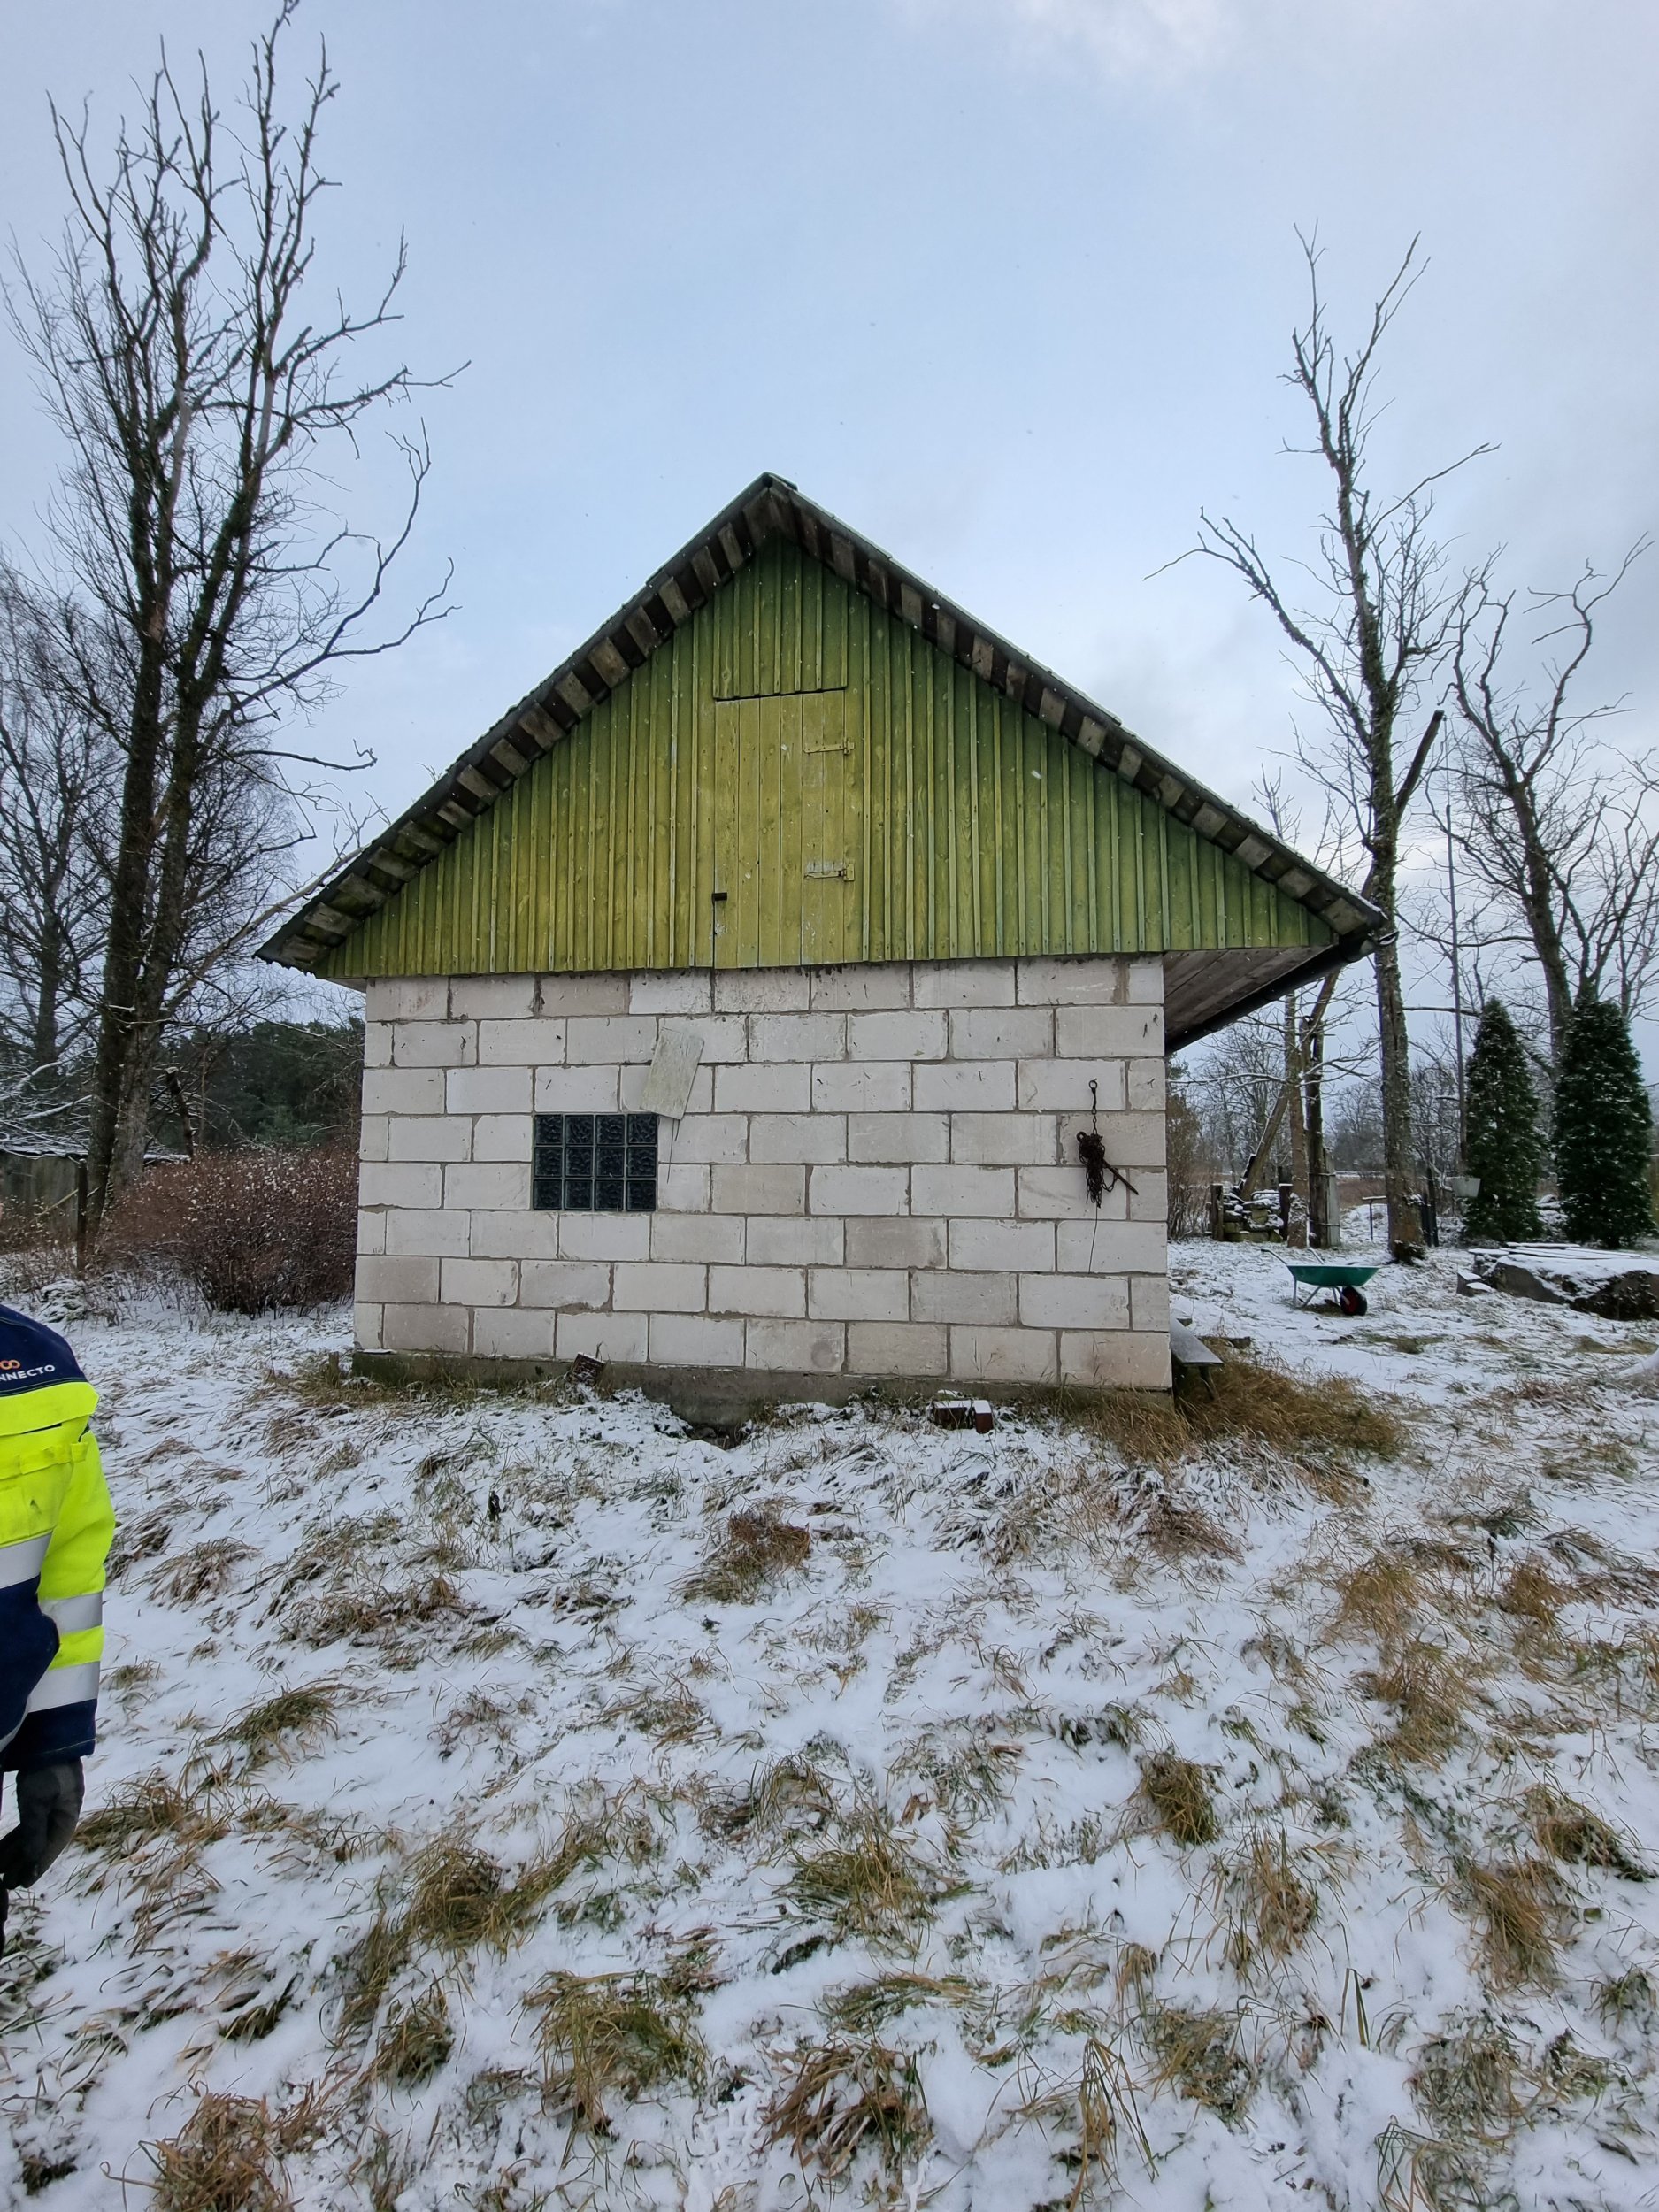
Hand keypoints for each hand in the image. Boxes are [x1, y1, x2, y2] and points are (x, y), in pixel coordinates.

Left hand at [0, 1760, 85, 1890]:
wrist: (49, 1737)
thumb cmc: (45, 1771)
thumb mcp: (36, 1804)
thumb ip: (33, 1834)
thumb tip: (31, 1862)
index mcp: (69, 1815)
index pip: (50, 1848)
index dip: (36, 1867)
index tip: (20, 1884)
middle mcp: (63, 1812)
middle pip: (41, 1843)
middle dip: (22, 1863)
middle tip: (5, 1883)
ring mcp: (54, 1804)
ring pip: (33, 1834)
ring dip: (16, 1851)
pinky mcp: (43, 1796)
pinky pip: (30, 1823)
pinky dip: (18, 1836)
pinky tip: (5, 1846)